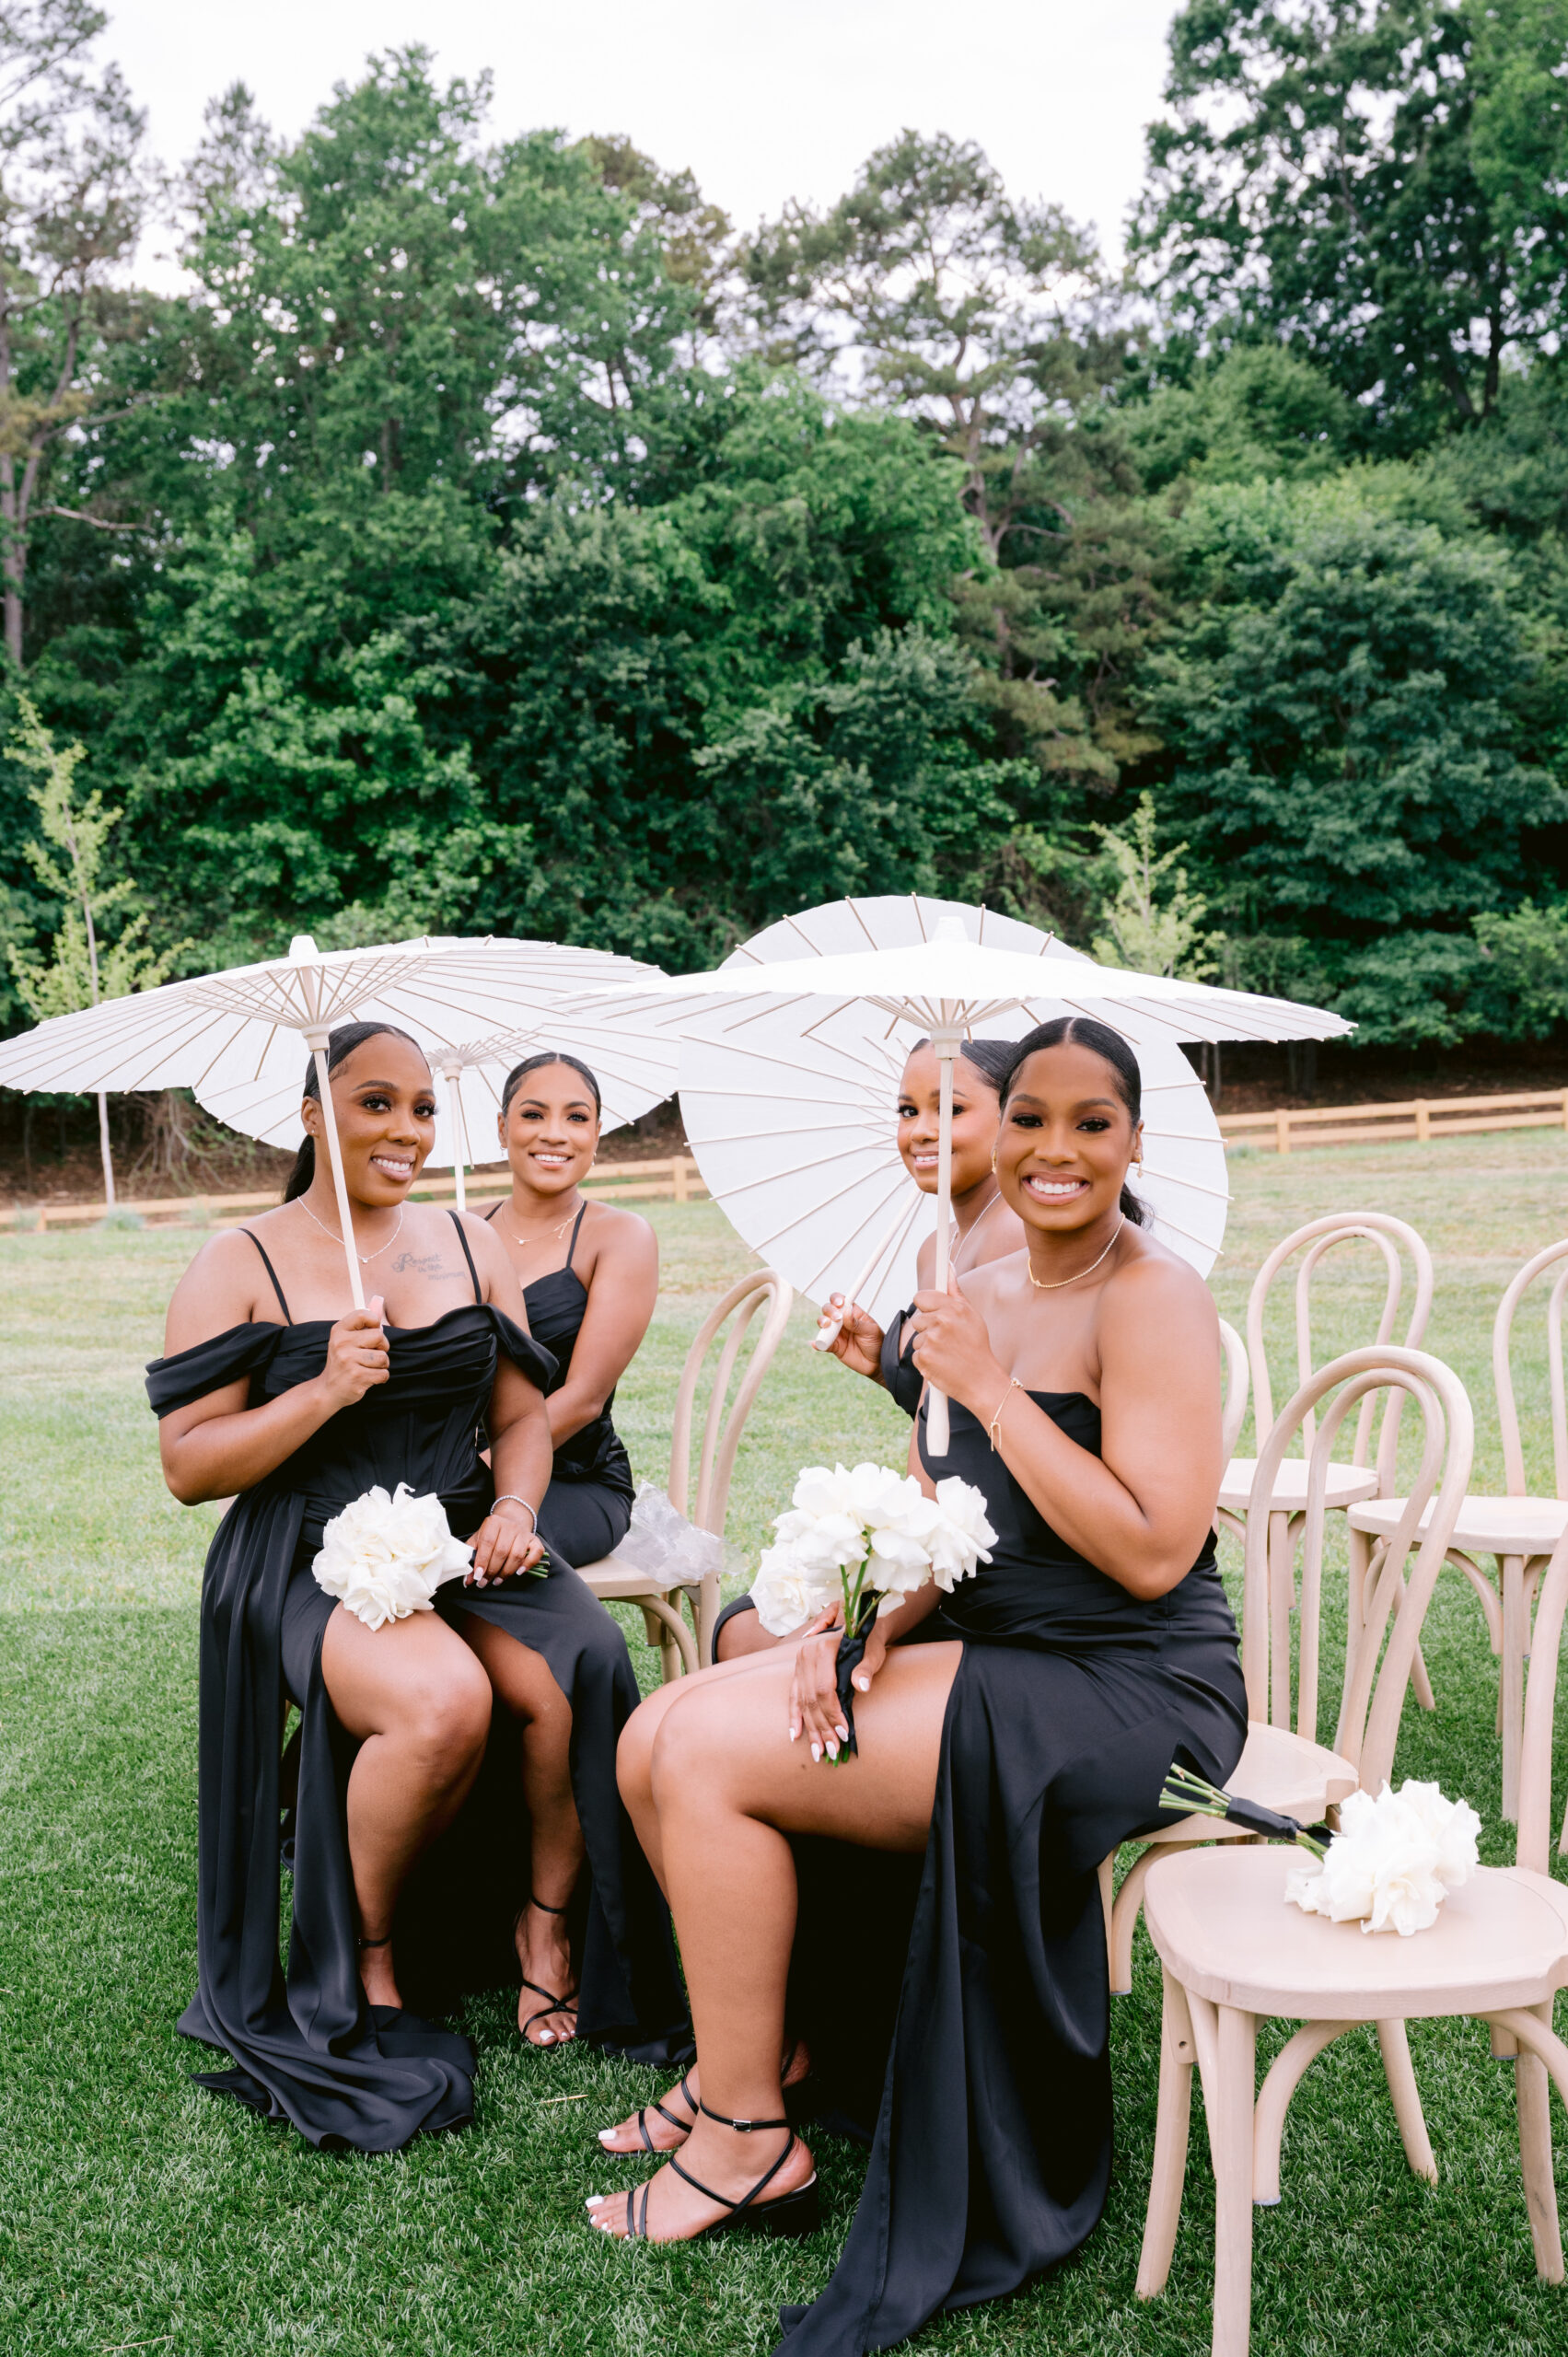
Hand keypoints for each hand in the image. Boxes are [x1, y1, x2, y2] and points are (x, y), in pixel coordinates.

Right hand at [318, 1296, 389, 1409]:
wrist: (328, 1390)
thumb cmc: (344, 1361)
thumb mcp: (347, 1339)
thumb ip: (364, 1322)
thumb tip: (379, 1300)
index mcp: (339, 1331)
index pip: (363, 1314)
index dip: (375, 1321)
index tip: (373, 1330)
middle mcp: (341, 1343)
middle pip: (379, 1336)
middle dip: (382, 1347)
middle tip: (372, 1353)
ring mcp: (348, 1360)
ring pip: (383, 1357)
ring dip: (381, 1365)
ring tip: (368, 1367)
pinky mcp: (357, 1377)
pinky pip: (383, 1373)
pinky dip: (380, 1377)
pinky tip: (368, 1378)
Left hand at [465, 1501, 547, 1585]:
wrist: (510, 1521)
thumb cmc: (492, 1534)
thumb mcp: (478, 1540)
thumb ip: (471, 1558)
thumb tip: (467, 1580)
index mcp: (493, 1522)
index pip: (487, 1543)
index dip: (482, 1561)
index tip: (477, 1575)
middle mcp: (510, 1526)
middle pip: (502, 1551)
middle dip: (492, 1570)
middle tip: (484, 1581)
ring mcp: (523, 1533)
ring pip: (517, 1555)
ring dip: (506, 1572)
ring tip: (497, 1580)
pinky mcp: (534, 1540)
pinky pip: (535, 1553)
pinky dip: (528, 1564)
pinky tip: (519, 1572)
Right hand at [786, 1599, 884, 1762]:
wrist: (859, 1625)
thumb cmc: (869, 1640)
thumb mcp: (873, 1652)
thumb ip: (866, 1668)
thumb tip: (861, 1686)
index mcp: (824, 1649)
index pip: (825, 1689)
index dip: (833, 1713)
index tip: (844, 1733)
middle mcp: (807, 1655)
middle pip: (812, 1699)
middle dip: (823, 1728)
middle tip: (833, 1751)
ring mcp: (800, 1663)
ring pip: (803, 1702)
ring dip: (811, 1729)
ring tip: (819, 1752)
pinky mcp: (798, 1671)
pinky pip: (793, 1696)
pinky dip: (794, 1717)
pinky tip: (796, 1735)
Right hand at [815, 1294, 885, 1382]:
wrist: (877, 1363)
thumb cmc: (877, 1344)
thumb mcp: (870, 1331)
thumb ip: (857, 1323)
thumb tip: (846, 1312)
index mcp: (853, 1313)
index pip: (841, 1301)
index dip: (837, 1299)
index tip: (839, 1303)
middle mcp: (843, 1321)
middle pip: (828, 1309)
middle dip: (829, 1311)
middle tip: (837, 1319)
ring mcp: (837, 1333)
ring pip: (823, 1324)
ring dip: (822, 1323)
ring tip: (827, 1327)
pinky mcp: (833, 1346)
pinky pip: (822, 1343)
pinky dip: (818, 1343)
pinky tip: (816, 1343)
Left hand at [907, 1273, 1004, 1414]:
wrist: (982, 1381)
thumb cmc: (976, 1347)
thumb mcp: (971, 1316)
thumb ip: (955, 1291)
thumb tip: (947, 1267)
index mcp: (954, 1308)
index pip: (921, 1297)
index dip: (926, 1306)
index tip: (931, 1312)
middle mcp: (942, 1321)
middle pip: (917, 1319)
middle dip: (928, 1329)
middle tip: (947, 1340)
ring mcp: (931, 1340)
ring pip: (916, 1338)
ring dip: (928, 1346)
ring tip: (947, 1353)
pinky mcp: (923, 1358)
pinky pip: (916, 1355)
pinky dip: (926, 1361)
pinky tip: (942, 1363)